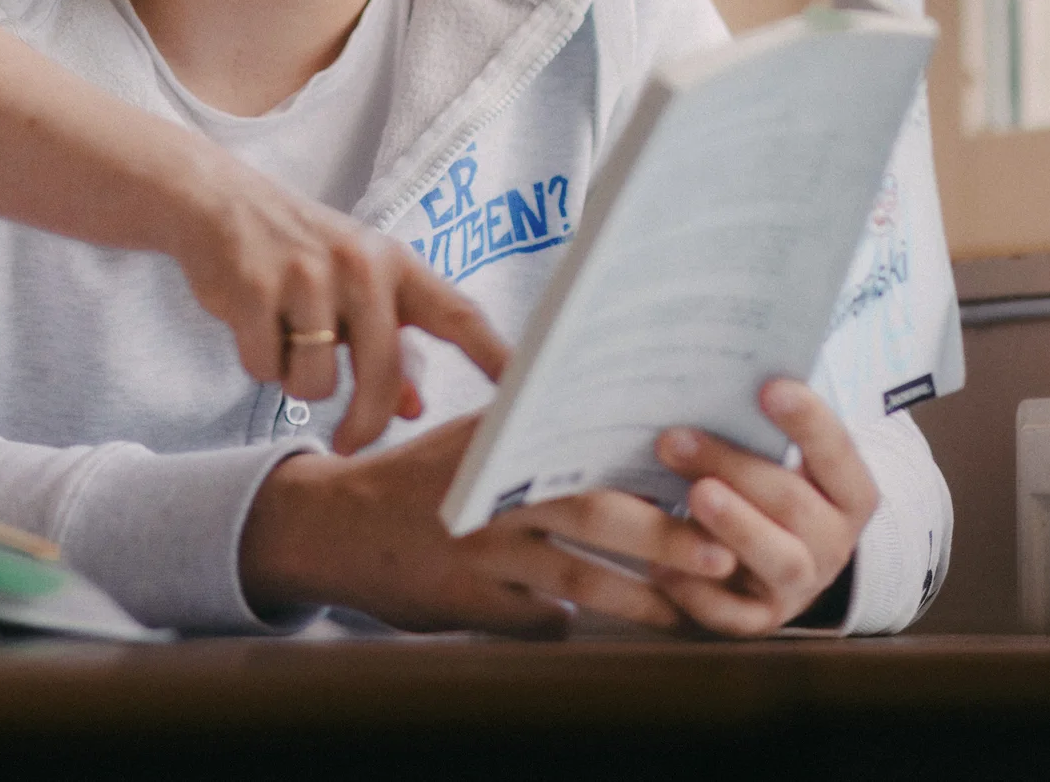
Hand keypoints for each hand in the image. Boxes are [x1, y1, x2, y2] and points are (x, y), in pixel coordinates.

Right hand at [172, 157, 508, 454]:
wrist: (217, 201)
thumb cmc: (298, 252)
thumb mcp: (354, 286)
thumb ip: (388, 344)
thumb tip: (414, 407)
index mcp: (395, 263)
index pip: (459, 314)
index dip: (496, 357)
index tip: (527, 395)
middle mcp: (359, 264)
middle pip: (382, 372)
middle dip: (366, 422)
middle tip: (351, 446)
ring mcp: (306, 274)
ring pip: (316, 381)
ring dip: (297, 380)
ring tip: (285, 338)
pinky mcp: (254, 288)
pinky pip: (266, 368)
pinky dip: (259, 363)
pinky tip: (254, 327)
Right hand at [236, 413, 745, 633]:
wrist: (330, 526)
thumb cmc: (422, 478)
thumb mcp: (474, 436)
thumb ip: (536, 427)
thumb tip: (631, 420)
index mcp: (499, 433)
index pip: (586, 437)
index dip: (649, 458)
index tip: (705, 472)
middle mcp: (490, 487)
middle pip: (591, 510)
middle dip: (661, 535)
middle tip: (718, 552)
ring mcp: (477, 548)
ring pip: (578, 576)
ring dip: (641, 597)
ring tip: (689, 610)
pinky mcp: (467, 601)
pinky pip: (539, 620)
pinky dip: (575, 624)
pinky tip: (608, 629)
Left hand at [643, 378, 879, 634]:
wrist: (778, 562)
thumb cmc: (765, 486)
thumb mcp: (776, 457)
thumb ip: (753, 428)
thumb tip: (702, 382)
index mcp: (848, 493)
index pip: (838, 454)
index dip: (809, 422)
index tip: (768, 388)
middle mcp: (833, 542)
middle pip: (793, 504)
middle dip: (735, 468)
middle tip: (676, 439)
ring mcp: (799, 586)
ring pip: (779, 561)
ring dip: (735, 527)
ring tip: (695, 495)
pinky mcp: (760, 620)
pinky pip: (734, 616)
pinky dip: (699, 593)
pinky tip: (661, 566)